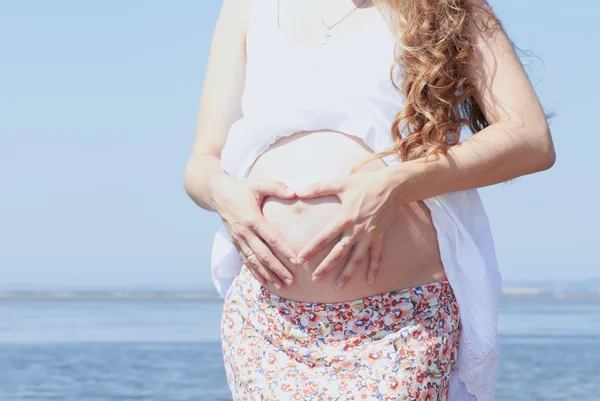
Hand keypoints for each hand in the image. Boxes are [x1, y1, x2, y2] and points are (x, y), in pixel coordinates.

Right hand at [211, 176, 297, 288]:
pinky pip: (246, 260)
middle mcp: (244, 232)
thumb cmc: (241, 187)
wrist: (217, 192)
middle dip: (277, 269)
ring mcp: (238, 239)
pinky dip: (255, 272)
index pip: (271, 238)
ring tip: (281, 286)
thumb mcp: (258, 184)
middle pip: (263, 254)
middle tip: (291, 280)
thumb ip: (277, 187)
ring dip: (267, 274)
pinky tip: (265, 281)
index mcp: (252, 218)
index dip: (284, 250)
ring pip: (254, 261)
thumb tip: (296, 192)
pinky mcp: (235, 242)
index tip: (296, 261)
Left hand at [295, 169, 399, 289]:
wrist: (393, 186)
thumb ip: (318, 188)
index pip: (323, 237)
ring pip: (356, 259)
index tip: (300, 260)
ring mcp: (369, 236)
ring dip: (347, 274)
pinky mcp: (380, 237)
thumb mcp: (341, 184)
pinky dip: (374, 269)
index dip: (311, 249)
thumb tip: (297, 191)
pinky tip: (370, 281)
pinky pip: (377, 256)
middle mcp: (356, 231)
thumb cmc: (365, 183)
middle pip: (338, 253)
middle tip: (314, 279)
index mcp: (344, 219)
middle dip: (325, 267)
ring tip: (338, 286)